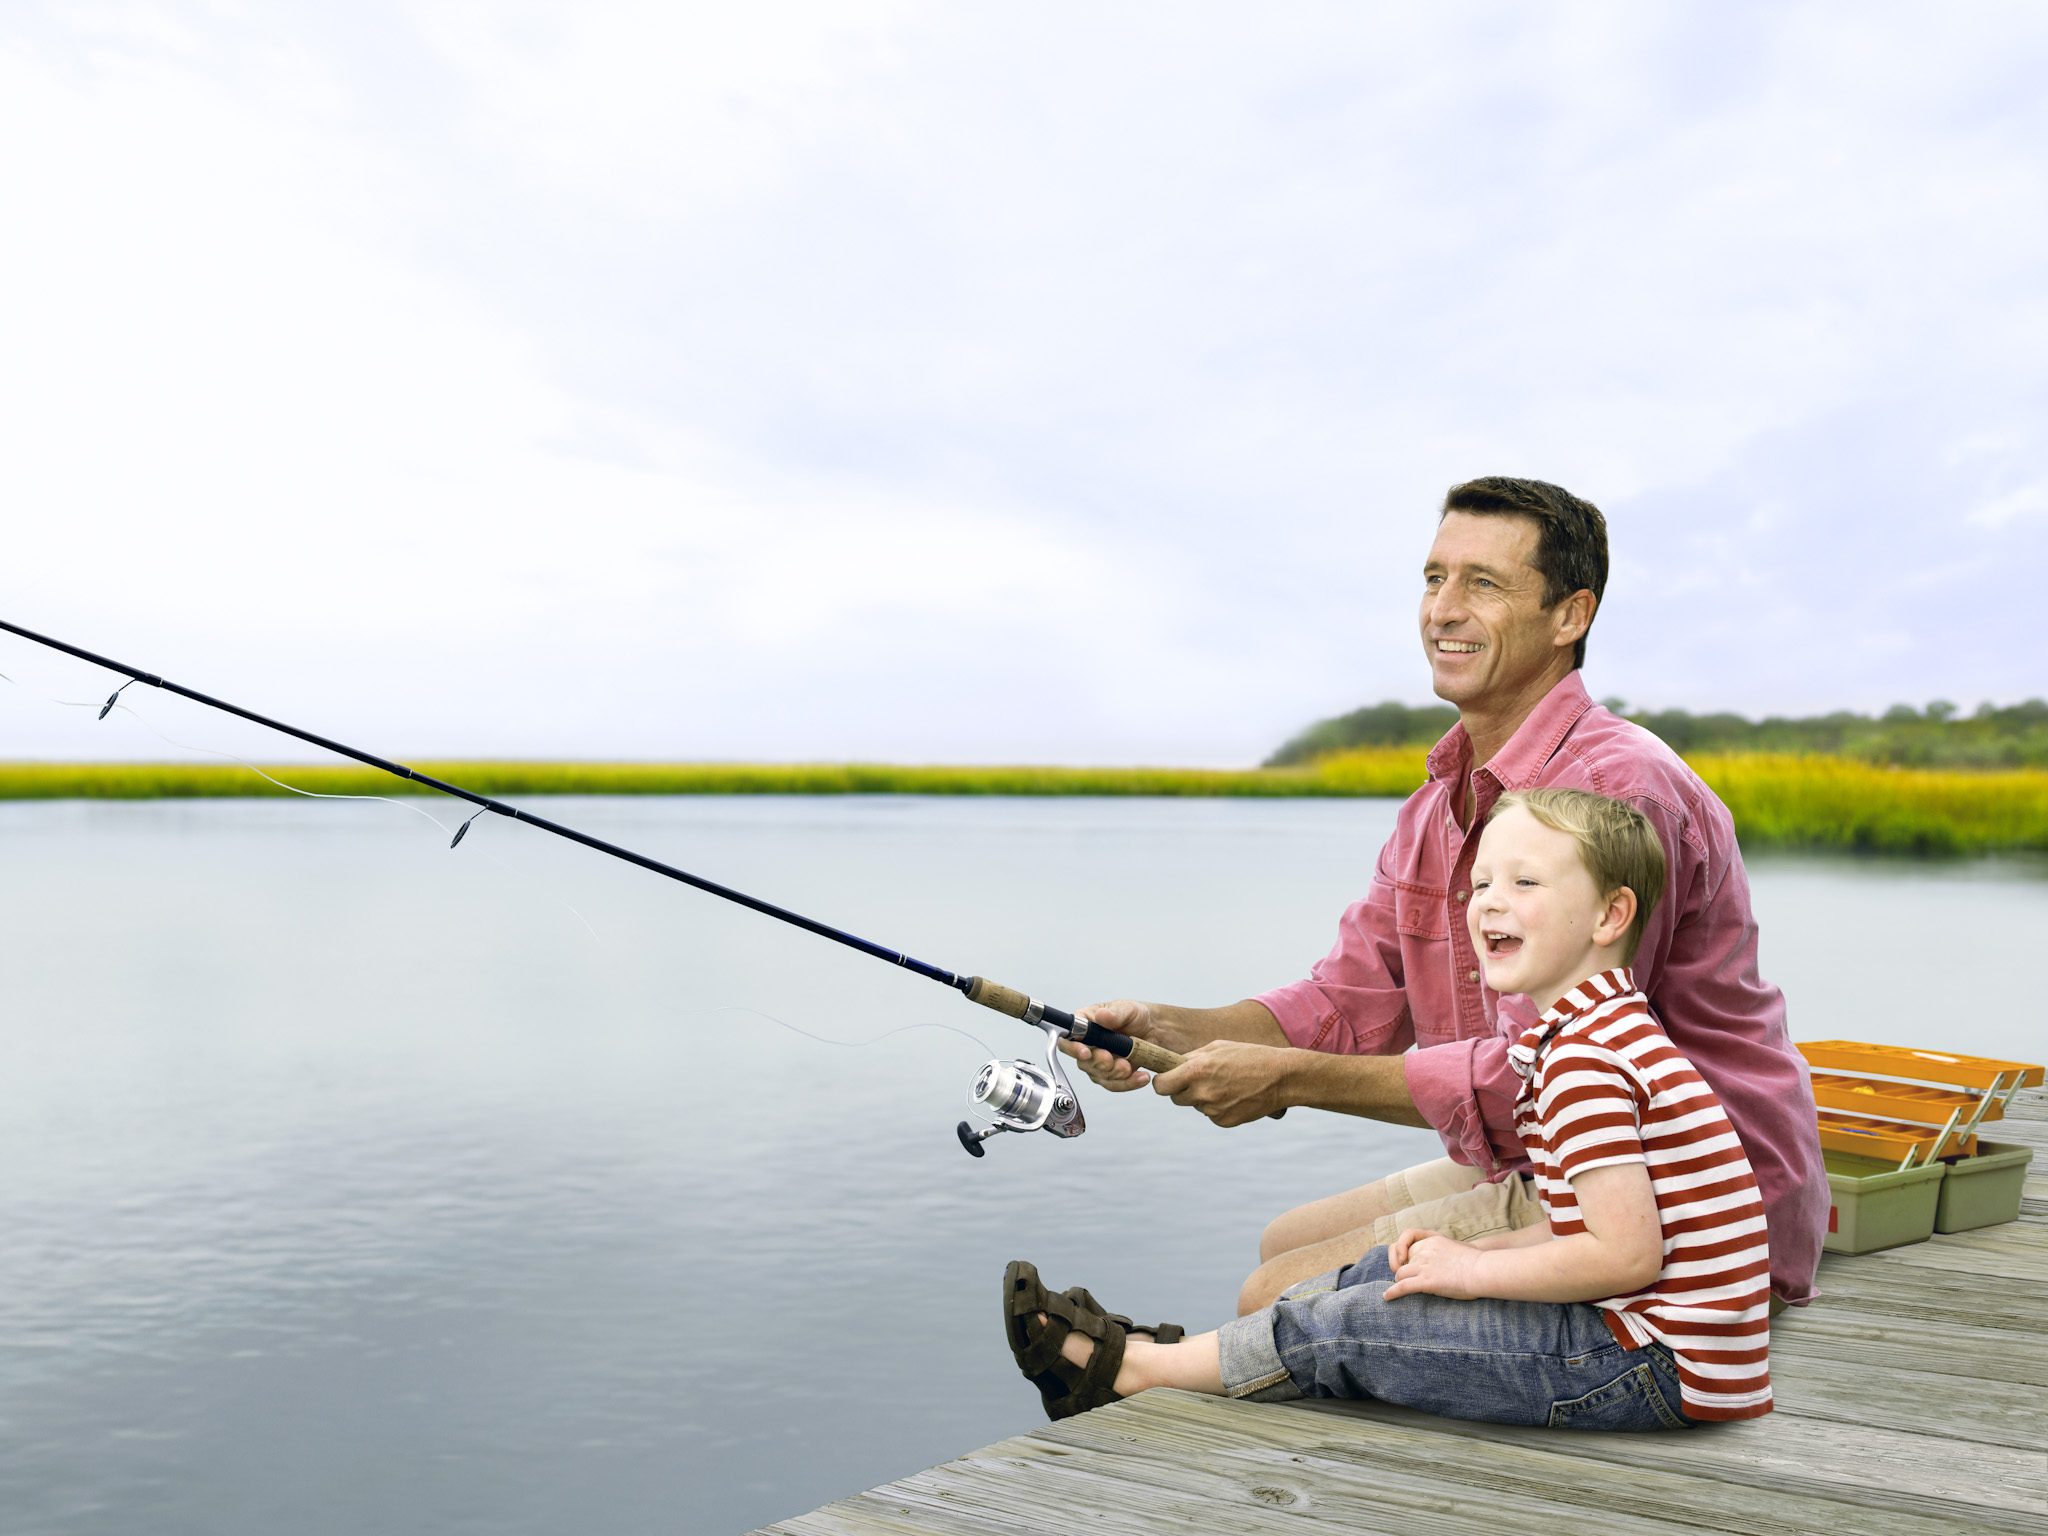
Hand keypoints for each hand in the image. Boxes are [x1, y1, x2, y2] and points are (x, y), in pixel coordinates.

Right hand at [1057, 999, 1162, 1092]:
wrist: (1153, 1030)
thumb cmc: (1135, 1015)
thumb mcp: (1127, 1009)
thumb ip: (1115, 1013)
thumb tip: (1101, 1015)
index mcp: (1085, 1025)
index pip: (1068, 1040)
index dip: (1072, 1048)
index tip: (1085, 1052)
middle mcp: (1089, 1045)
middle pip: (1083, 1062)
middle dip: (1099, 1063)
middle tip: (1111, 1059)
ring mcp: (1099, 1062)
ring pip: (1100, 1076)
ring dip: (1115, 1074)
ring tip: (1129, 1067)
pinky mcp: (1112, 1075)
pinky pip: (1115, 1084)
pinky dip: (1128, 1083)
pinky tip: (1140, 1076)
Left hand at [1149, 1039, 1292, 1127]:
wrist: (1281, 1077)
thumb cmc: (1249, 1056)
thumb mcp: (1218, 1047)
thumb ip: (1192, 1057)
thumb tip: (1173, 1065)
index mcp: (1196, 1071)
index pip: (1161, 1086)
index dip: (1162, 1082)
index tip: (1166, 1079)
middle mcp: (1202, 1093)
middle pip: (1175, 1098)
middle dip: (1182, 1090)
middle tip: (1199, 1080)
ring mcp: (1213, 1110)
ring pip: (1195, 1105)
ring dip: (1202, 1097)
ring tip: (1225, 1084)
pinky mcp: (1224, 1121)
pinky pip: (1211, 1115)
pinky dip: (1218, 1107)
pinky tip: (1234, 1095)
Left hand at [1383, 1229, 1486, 1300]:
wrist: (1482, 1270)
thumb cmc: (1476, 1263)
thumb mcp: (1455, 1247)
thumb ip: (1441, 1251)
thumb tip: (1439, 1263)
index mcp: (1432, 1240)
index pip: (1407, 1241)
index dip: (1402, 1252)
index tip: (1403, 1260)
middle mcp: (1425, 1251)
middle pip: (1402, 1260)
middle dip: (1402, 1269)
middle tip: (1403, 1279)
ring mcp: (1424, 1266)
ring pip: (1400, 1274)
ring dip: (1399, 1282)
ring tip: (1398, 1290)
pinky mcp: (1426, 1281)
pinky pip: (1402, 1286)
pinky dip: (1393, 1292)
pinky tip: (1387, 1297)